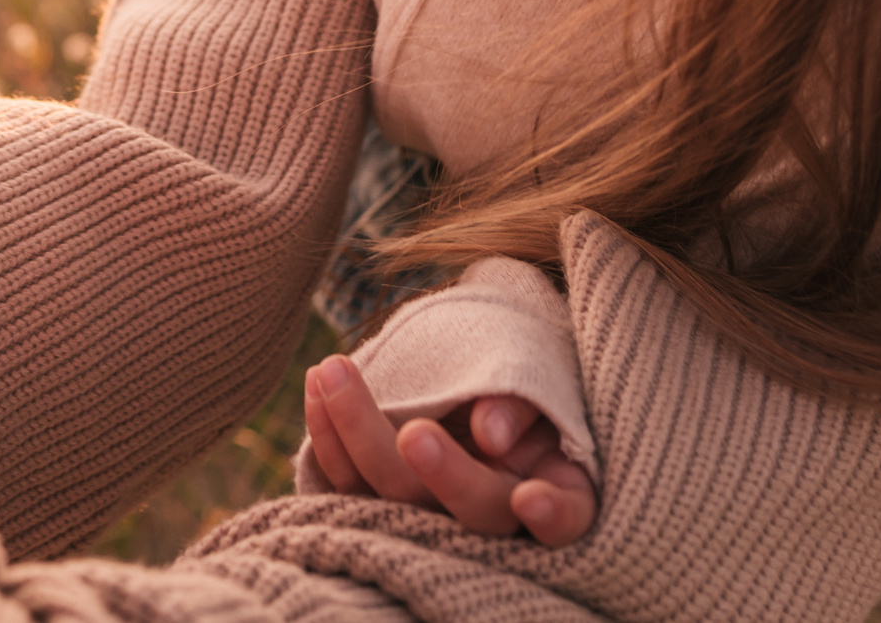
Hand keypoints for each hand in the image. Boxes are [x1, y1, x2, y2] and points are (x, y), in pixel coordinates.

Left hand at [302, 355, 597, 546]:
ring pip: (398, 502)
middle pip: (473, 513)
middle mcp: (498, 514)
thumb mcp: (540, 373)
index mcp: (554, 488)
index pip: (565, 518)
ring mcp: (437, 514)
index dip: (550, 516)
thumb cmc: (522, 369)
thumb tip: (488, 431)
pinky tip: (315, 386)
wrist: (477, 362)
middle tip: (415, 430)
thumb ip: (520, 401)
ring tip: (333, 370)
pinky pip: (351, 487)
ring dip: (360, 435)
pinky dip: (331, 438)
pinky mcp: (385, 504)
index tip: (529, 497)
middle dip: (443, 472)